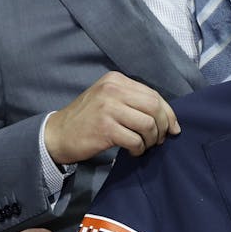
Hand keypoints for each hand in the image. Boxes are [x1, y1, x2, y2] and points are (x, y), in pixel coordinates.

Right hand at [45, 71, 179, 164]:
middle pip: (154, 107)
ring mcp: (108, 108)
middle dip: (163, 126)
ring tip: (144, 146)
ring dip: (151, 140)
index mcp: (115, 80)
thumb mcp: (108, 100)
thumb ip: (133, 102)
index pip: (153, 94)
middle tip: (159, 140)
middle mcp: (112, 89)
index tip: (173, 127)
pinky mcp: (105, 128)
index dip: (168, 113)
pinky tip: (133, 151)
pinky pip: (135, 140)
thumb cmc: (87, 119)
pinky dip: (139, 149)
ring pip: (148, 124)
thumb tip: (168, 118)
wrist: (58, 134)